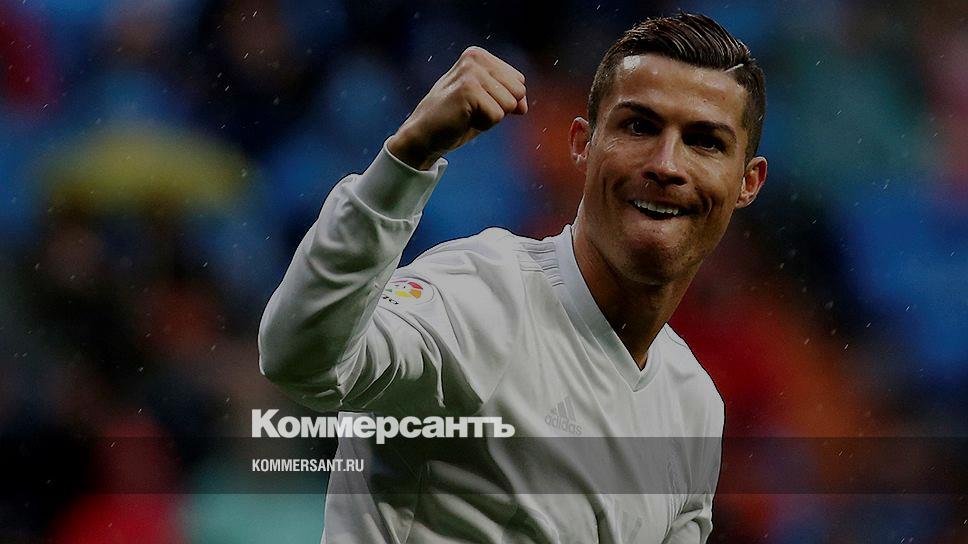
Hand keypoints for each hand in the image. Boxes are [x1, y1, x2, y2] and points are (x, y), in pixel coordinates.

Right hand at [388, 46, 527, 169]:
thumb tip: (523, 106)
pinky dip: (483, 125)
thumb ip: (507, 97)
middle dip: (499, 108)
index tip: (477, 103)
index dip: (503, 101)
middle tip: (472, 110)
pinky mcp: (468, 90)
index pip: (519, 82)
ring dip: (491, 117)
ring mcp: (471, 72)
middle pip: (518, 91)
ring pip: (509, 104)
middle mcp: (475, 58)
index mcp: (479, 55)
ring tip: (467, 114)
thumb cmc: (456, 119)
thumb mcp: (487, 102)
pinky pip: (497, 116)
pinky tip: (463, 119)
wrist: (424, 136)